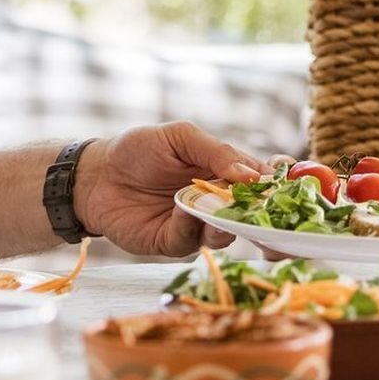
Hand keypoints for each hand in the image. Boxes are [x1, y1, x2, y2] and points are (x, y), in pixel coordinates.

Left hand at [74, 121, 265, 256]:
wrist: (96, 174)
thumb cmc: (138, 149)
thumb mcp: (179, 137)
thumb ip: (216, 152)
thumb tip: (251, 175)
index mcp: (223, 171)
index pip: (259, 180)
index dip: (273, 184)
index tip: (282, 184)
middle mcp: (216, 201)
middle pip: (249, 213)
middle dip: (256, 211)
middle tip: (256, 205)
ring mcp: (196, 224)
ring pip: (224, 233)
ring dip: (225, 223)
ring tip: (220, 211)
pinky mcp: (173, 242)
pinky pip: (190, 241)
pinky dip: (189, 227)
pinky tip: (181, 210)